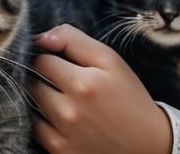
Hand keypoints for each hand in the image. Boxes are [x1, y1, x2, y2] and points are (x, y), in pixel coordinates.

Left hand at [29, 25, 172, 153]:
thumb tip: (41, 37)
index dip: (48, 56)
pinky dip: (42, 120)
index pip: (41, 60)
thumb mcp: (110, 60)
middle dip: (42, 77)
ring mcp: (63, 136)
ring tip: (62, 96)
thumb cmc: (128, 96)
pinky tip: (61, 117)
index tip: (59, 60)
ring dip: (40, 97)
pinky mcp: (60, 152)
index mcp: (83, 84)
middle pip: (32, 82)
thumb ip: (73, 40)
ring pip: (31, 104)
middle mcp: (70, 112)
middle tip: (61, 79)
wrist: (147, 144)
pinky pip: (35, 129)